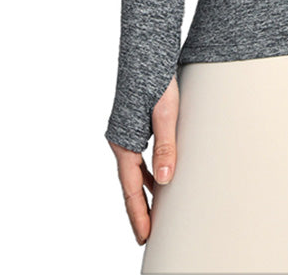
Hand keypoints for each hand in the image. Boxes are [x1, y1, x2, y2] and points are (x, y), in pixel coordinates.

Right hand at [108, 75, 179, 244]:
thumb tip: (166, 180)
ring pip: (134, 171)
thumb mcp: (166, 113)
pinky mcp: (133, 123)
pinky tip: (160, 176)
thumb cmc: (156, 79)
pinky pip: (138, 157)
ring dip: (144, 192)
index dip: (139, 214)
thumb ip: (166, 146)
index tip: (145, 237)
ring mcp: (125, 132)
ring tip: (157, 212)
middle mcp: (121, 140)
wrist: (147, 50)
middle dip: (140, 210)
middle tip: (148, 234)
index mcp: (125, 142)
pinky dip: (147, 171)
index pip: (131, 189)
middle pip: (130, 185)